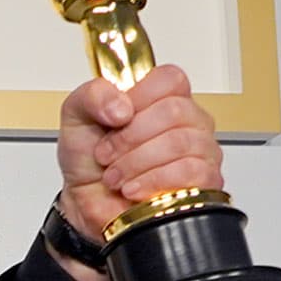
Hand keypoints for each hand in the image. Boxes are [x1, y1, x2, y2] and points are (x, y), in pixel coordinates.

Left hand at [57, 64, 222, 240]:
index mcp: (161, 97)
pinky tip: (133, 188)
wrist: (87, 202)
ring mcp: (200, 150)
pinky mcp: (203, 181)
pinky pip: (189, 172)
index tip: (115, 118)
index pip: (170, 78)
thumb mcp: (76, 116)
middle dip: (128, 137)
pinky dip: (151, 182)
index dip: (139, 97)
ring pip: (179, 142)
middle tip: (107, 154)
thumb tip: (121, 106)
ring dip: (135, 163)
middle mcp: (187, 120)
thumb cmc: (89, 159)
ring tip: (115, 176)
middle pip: (174, 111)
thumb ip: (93, 96)